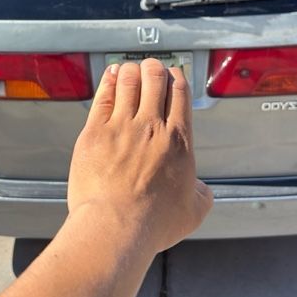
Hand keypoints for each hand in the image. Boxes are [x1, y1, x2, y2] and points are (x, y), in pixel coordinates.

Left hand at [68, 59, 213, 254]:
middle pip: (155, 79)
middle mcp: (152, 127)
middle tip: (152, 68)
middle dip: (155, 69)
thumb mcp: (193, 212)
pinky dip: (110, 80)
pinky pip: (104, 96)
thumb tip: (200, 188)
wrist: (115, 227)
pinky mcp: (94, 133)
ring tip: (131, 69)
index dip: (177, 78)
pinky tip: (111, 74)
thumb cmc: (152, 224)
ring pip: (129, 81)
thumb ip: (202, 194)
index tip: (174, 75)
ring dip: (132, 70)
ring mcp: (122, 127)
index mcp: (179, 141)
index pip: (180, 94)